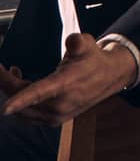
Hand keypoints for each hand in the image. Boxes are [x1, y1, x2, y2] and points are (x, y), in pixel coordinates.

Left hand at [3, 34, 137, 125]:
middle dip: (6, 83)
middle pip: (21, 99)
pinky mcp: (52, 121)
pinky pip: (26, 114)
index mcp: (67, 84)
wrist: (108, 77)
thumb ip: (78, 42)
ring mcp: (56, 116)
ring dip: (12, 92)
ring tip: (13, 72)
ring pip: (21, 109)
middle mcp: (61, 104)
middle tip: (0, 68)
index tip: (5, 107)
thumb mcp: (88, 44)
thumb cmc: (93, 59)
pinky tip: (21, 86)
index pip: (41, 93)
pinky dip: (19, 102)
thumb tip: (72, 40)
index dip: (21, 100)